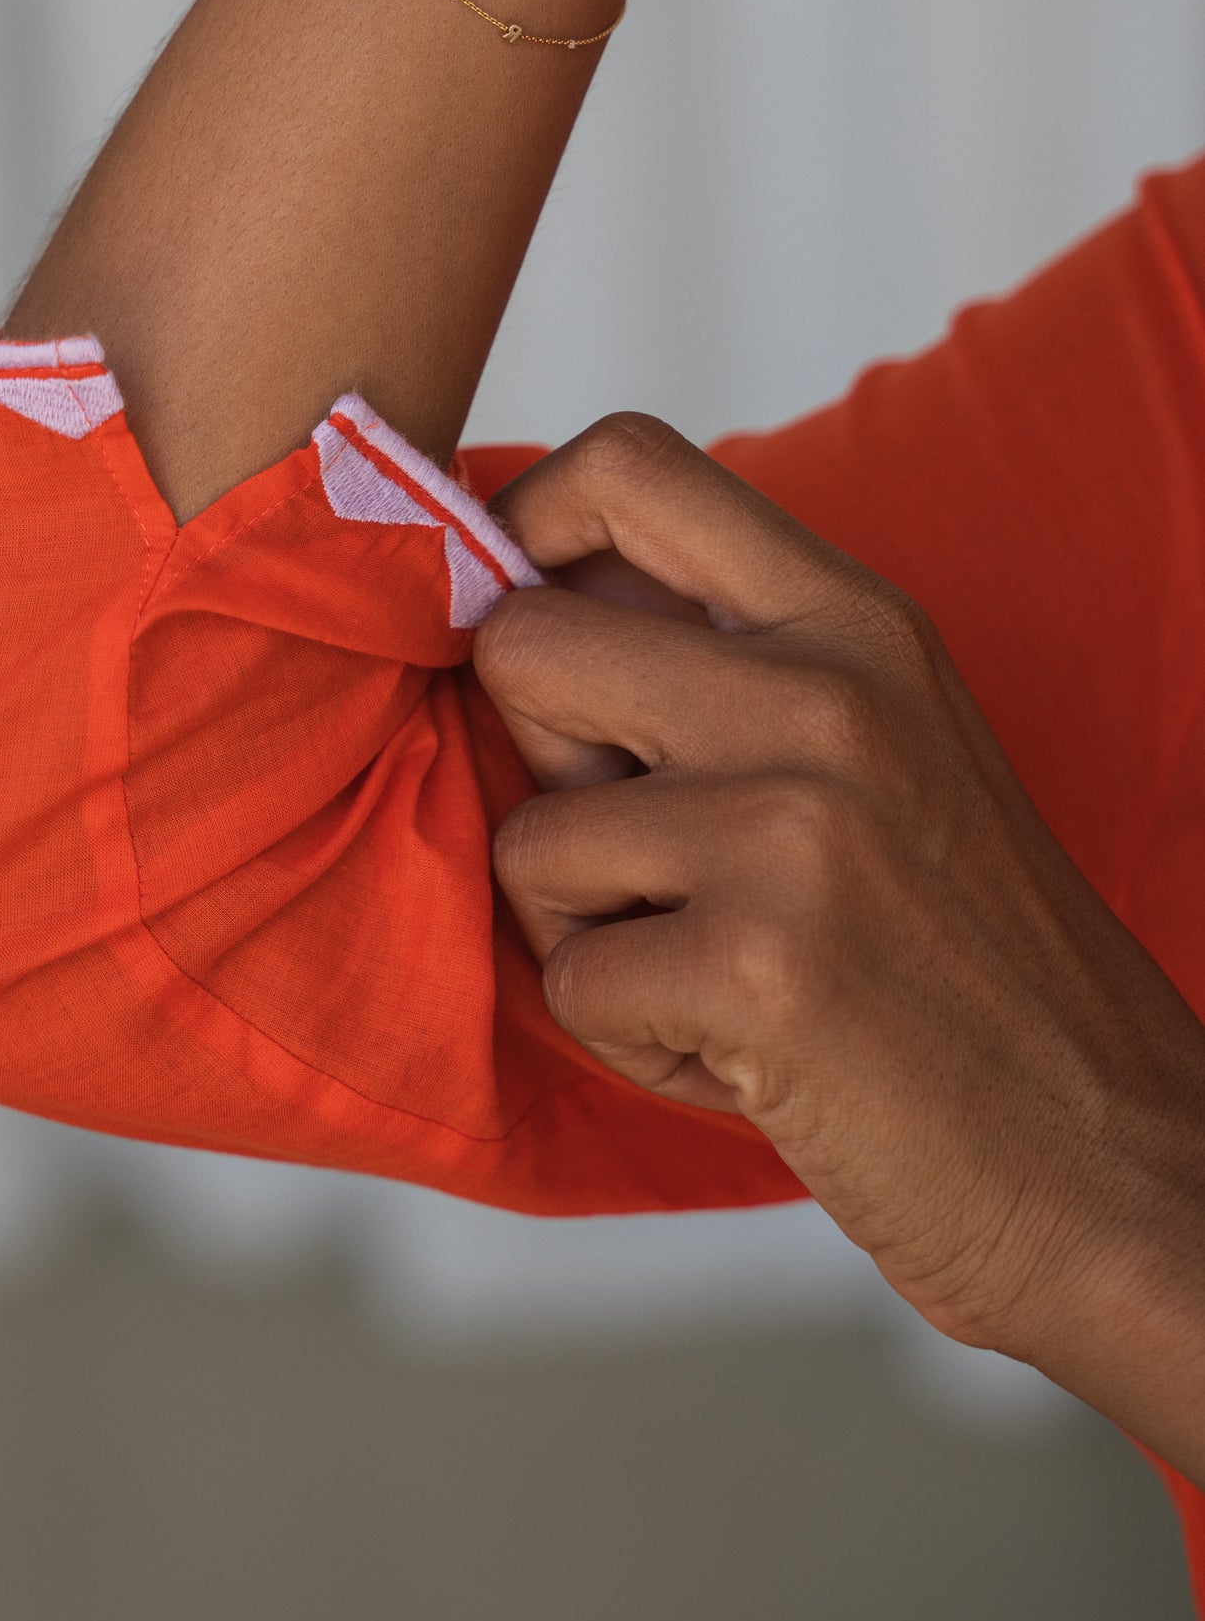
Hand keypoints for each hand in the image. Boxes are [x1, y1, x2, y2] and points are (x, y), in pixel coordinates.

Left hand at [475, 415, 1204, 1467]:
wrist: (1107, 1157)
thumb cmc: (958, 962)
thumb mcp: (879, 748)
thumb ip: (727, 657)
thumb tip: (513, 585)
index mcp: (856, 621)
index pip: (628, 462)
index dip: (521, 527)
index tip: (519, 616)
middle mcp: (829, 694)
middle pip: (522, 645)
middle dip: (546, 768)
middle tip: (655, 856)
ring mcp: (796, 826)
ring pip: (531, 838)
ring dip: (593, 934)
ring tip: (727, 971)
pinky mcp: (759, 965)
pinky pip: (570, 980)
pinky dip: (635, 1039)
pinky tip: (752, 1052)